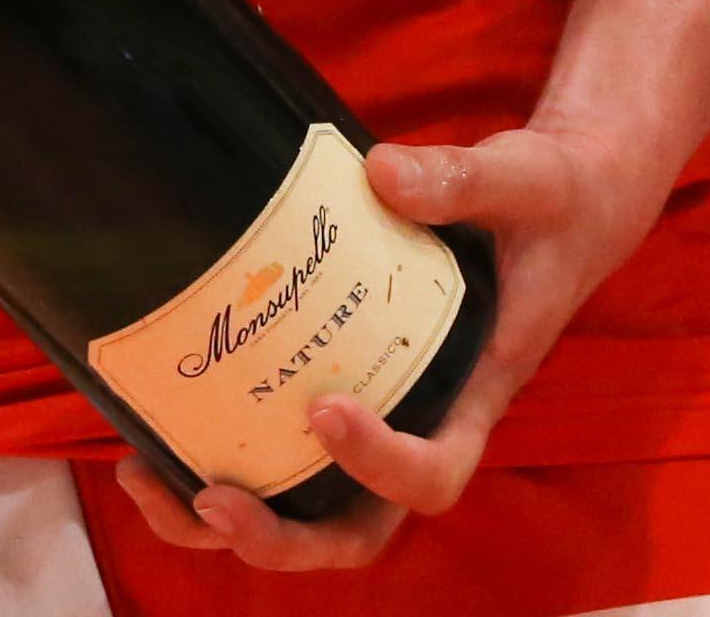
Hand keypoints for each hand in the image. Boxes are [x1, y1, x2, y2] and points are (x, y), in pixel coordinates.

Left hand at [106, 117, 672, 569]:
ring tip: (144, 476)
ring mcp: (383, 416)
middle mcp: (427, 424)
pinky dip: (222, 460)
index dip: (380, 465)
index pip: (435, 473)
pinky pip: (286, 453)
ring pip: (310, 511)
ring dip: (227, 518)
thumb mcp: (523, 180)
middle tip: (206, 496)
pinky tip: (154, 427)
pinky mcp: (348, 387)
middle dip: (280, 535)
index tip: (326, 411)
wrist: (564, 207)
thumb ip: (461, 179)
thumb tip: (381, 174)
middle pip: (358, 530)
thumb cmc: (549, 203)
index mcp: (477, 393)